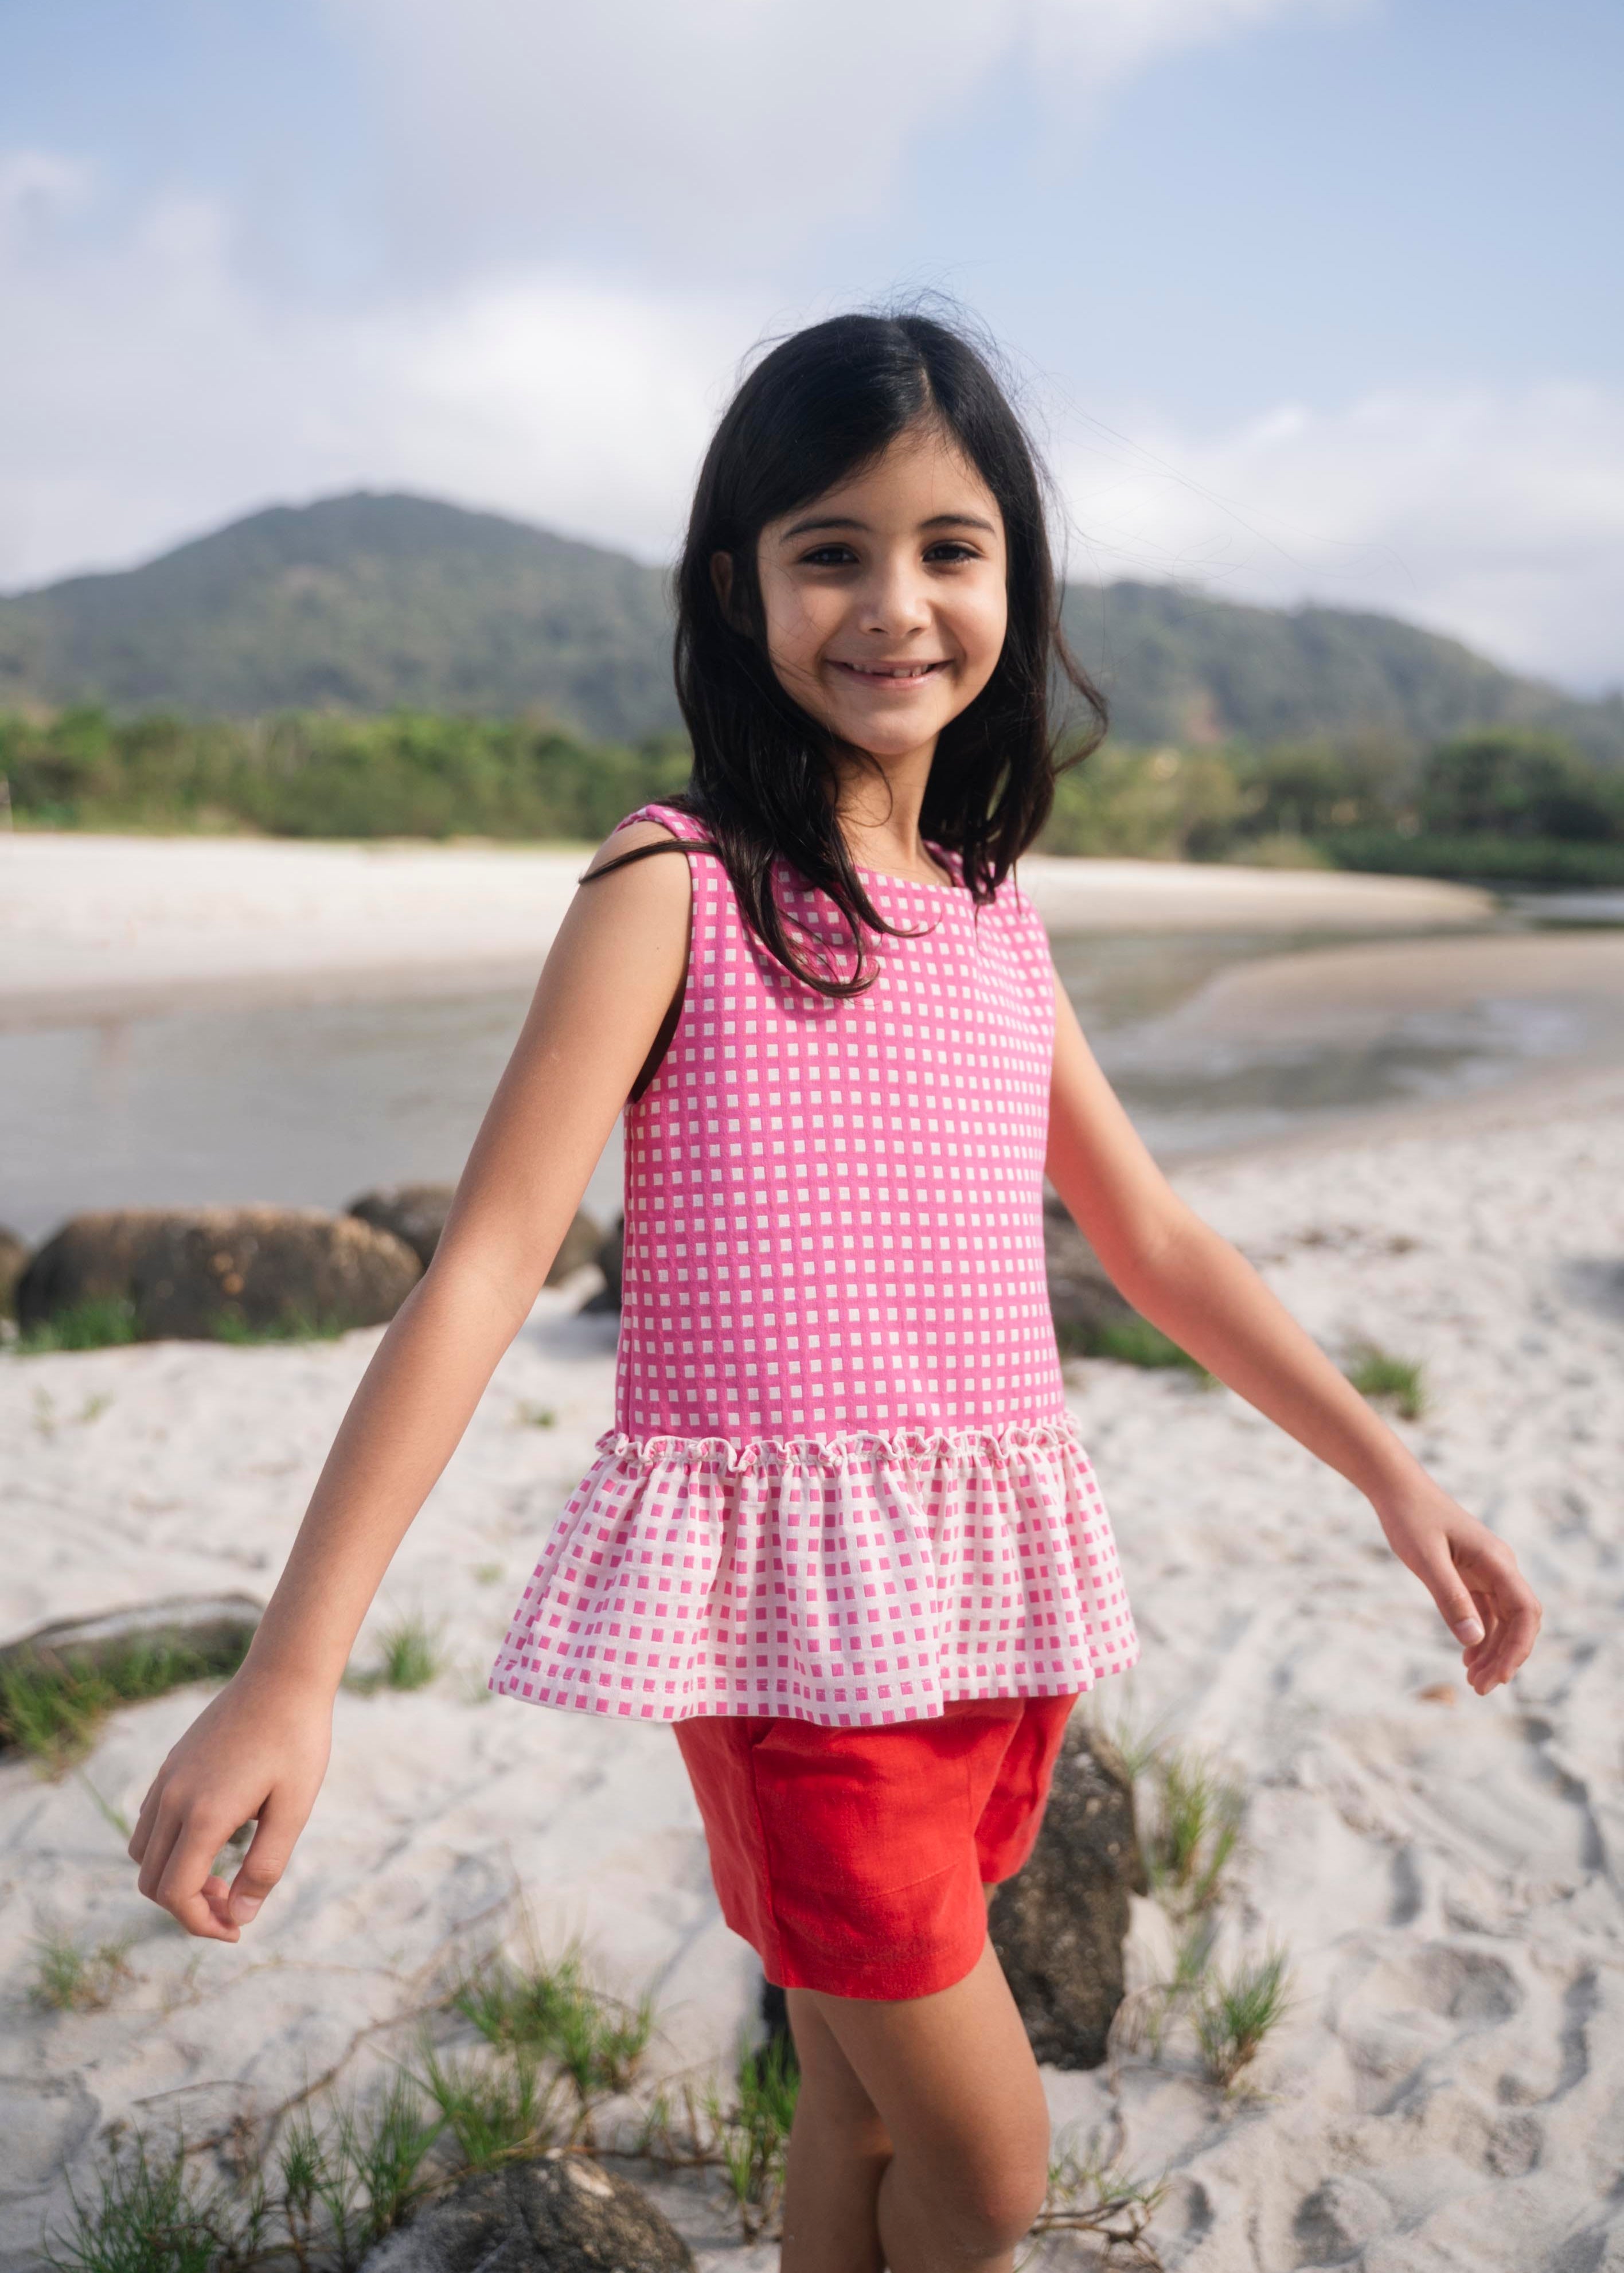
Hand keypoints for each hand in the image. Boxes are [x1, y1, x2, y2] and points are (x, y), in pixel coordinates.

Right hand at [128, 1672, 331, 1940]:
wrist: (284, 1676)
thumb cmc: (297, 1741)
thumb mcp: (294, 1809)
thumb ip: (265, 1867)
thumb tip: (240, 1918)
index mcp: (204, 1815)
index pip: (176, 1894)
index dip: (201, 1924)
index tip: (236, 1930)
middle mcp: (173, 1799)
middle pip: (152, 1881)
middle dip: (188, 1907)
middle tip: (234, 1902)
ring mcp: (166, 1779)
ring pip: (143, 1853)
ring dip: (173, 1877)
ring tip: (223, 1872)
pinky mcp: (170, 1765)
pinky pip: (149, 1822)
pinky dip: (169, 1847)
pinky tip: (213, 1837)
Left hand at [1373, 1477, 1541, 1695]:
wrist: (1397, 1490)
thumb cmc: (1410, 1518)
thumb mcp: (1426, 1559)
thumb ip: (1450, 1598)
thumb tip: (1474, 1641)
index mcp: (1497, 1561)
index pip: (1525, 1611)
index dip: (1518, 1648)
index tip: (1500, 1676)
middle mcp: (1499, 1567)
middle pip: (1517, 1621)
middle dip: (1504, 1657)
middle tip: (1479, 1688)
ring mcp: (1487, 1571)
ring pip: (1502, 1620)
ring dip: (1492, 1651)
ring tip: (1473, 1681)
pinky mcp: (1471, 1575)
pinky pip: (1485, 1612)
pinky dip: (1479, 1636)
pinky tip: (1467, 1658)